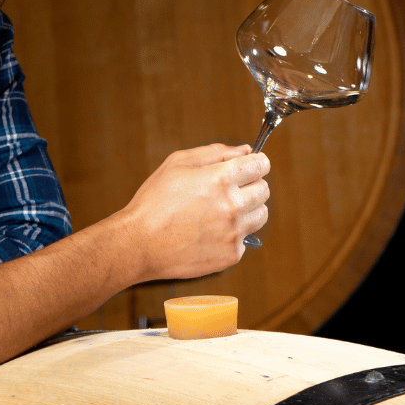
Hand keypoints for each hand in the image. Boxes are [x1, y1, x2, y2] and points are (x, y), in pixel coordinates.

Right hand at [122, 143, 269, 282]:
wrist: (140, 243)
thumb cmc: (155, 201)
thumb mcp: (178, 163)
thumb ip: (215, 152)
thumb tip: (244, 150)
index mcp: (221, 178)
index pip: (260, 165)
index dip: (256, 162)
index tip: (250, 166)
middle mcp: (233, 205)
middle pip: (264, 190)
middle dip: (250, 185)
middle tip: (227, 190)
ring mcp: (234, 232)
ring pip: (260, 215)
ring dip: (247, 209)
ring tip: (220, 211)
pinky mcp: (231, 254)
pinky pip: (245, 238)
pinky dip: (233, 234)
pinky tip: (211, 231)